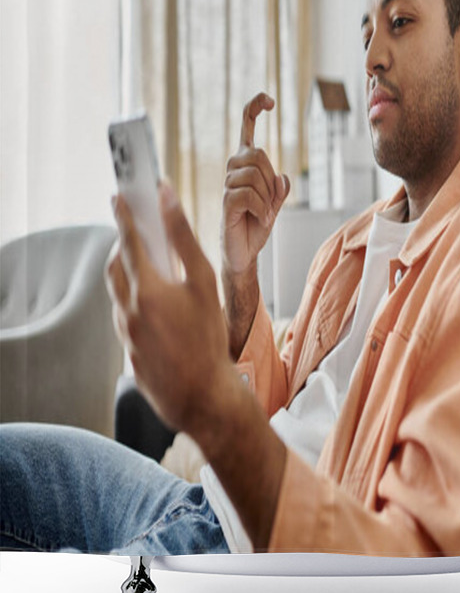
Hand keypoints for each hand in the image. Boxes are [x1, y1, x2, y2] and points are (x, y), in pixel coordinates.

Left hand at [105, 183, 229, 433]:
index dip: (124, 216)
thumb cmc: (210, 337)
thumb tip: (168, 200)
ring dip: (131, 275)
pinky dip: (137, 302)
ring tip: (153, 269)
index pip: (128, 241)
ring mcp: (125, 334)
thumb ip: (184, 238)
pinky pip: (127, 318)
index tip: (119, 197)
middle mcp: (128, 311)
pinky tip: (160, 307)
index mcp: (146, 290)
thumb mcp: (204, 282)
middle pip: (116, 267)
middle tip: (138, 232)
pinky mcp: (129, 353)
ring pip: (119, 294)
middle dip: (124, 245)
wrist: (203, 395)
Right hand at [222, 93, 289, 276]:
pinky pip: (249, 195)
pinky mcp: (225, 202)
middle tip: (270, 203)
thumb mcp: (275, 203)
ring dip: (268, 199)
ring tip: (262, 214)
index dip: (255, 109)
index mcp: (245, 164)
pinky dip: (262, 210)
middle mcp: (233, 169)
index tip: (269, 99)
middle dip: (272, 180)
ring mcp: (227, 185)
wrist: (244, 253)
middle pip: (259, 155)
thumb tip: (281, 178)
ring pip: (256, 176)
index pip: (246, 128)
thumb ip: (280, 189)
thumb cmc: (256, 224)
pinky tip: (259, 219)